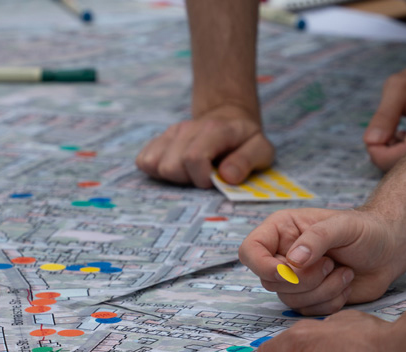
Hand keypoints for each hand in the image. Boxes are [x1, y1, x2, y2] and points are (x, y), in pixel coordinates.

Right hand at [135, 104, 273, 187]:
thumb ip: (248, 161)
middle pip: (171, 166)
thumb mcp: (261, 149)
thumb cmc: (245, 139)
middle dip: (187, 179)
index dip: (202, 178)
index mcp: (215, 130)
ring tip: (192, 171)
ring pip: (155, 165)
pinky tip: (178, 167)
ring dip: (173, 176)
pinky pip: (144, 160)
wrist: (228, 117)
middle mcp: (189, 128)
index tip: (214, 180)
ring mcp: (171, 132)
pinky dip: (157, 170)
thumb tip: (227, 176)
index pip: (193, 157)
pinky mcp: (159, 139)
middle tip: (205, 175)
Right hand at [238, 208, 402, 315]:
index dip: (263, 266)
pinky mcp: (310, 298)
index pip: (250, 251)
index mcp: (281, 231)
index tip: (288, 270)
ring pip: (290, 300)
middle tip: (331, 264)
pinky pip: (308, 312)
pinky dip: (330, 301)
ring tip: (343, 271)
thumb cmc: (366, 230)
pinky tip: (344, 283)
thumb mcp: (343, 225)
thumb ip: (317, 239)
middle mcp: (282, 256)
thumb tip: (293, 260)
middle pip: (270, 282)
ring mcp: (295, 279)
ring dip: (322, 290)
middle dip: (305, 279)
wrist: (389, 250)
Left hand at [363, 46, 405, 171]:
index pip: (404, 154)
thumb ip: (384, 113)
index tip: (370, 140)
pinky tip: (402, 136)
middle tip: (381, 133)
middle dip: (385, 155)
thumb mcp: (398, 86)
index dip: (381, 154)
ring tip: (393, 131)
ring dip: (392, 153)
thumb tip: (370, 141)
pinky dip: (400, 153)